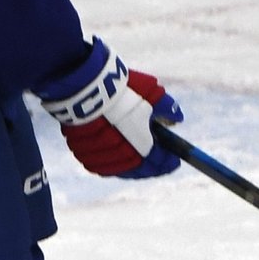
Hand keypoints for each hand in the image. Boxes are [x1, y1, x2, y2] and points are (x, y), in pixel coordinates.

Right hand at [40, 39, 182, 179]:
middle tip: (155, 161)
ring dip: (129, 165)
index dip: (168, 162)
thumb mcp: (152, 93)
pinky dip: (108, 161)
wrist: (84, 88)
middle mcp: (122, 158)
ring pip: (118, 169)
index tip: (173, 160)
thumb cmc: (122, 90)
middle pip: (139, 170)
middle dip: (150, 166)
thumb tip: (177, 118)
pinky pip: (98, 164)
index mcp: (143, 147)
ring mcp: (100, 157)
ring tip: (134, 157)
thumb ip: (167, 107)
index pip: (160, 163)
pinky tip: (111, 154)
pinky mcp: (81, 152)